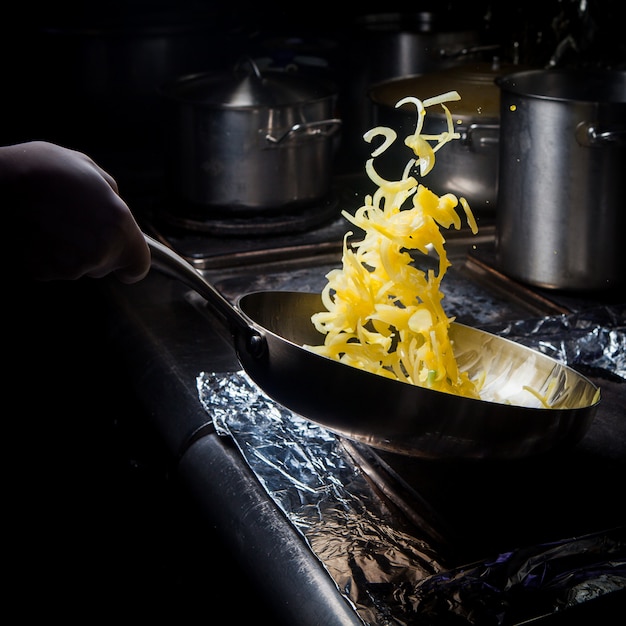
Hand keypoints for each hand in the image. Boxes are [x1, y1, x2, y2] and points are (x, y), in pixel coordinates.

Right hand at [3, 141, 150, 282]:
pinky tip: (30, 232)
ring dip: (63, 252)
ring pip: (73, 269)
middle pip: (102, 266)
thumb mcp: (87, 168)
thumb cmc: (43, 170)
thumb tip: (117, 207)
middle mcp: (101, 251)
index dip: (131, 266)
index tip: (125, 270)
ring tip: (43, 221)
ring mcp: (71, 267)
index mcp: (120, 226)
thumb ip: (110, 195)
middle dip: (91, 251)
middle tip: (66, 223)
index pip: (138, 265)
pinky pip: (47, 270)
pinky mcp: (42, 273)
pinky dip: (39, 256)